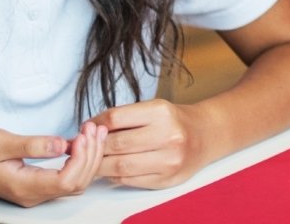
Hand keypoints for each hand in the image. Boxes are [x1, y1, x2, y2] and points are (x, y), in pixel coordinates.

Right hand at [0, 123, 104, 207]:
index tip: (83, 133)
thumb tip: (63, 145)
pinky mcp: (36, 183)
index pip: (66, 181)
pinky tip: (81, 140)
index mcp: (23, 186)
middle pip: (76, 183)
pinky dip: (79, 159)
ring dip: (88, 157)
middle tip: (93, 127)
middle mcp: (32, 195)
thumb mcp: (0, 141)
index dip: (82, 158)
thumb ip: (32, 145)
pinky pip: (66, 177)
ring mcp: (34, 191)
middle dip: (91, 155)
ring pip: (74, 182)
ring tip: (93, 130)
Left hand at [87, 99, 210, 188]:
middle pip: (116, 144)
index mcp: (161, 112)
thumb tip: (90, 128)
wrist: (205, 135)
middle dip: (94, 146)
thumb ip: (125, 118)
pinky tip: (110, 168)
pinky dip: (114, 175)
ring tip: (94, 158)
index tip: (86, 126)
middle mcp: (168, 136)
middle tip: (84, 145)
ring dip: (100, 164)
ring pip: (120, 166)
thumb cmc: (175, 121)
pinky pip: (129, 180)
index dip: (95, 123)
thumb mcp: (154, 108)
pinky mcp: (166, 179)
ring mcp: (168, 161)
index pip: (116, 118)